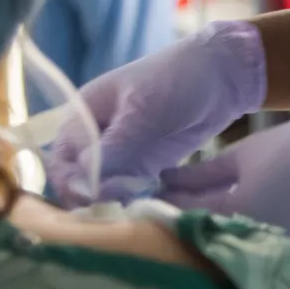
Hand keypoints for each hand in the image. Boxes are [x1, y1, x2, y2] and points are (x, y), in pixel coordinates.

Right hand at [48, 20, 266, 205]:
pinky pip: (131, 190)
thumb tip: (83, 185)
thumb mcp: (145, 111)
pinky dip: (136, 201)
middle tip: (116, 214)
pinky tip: (148, 210)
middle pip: (81, 180)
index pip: (64, 160)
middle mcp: (96, 136)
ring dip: (115, 204)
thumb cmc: (179, 78)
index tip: (92, 203)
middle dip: (94, 199)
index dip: (73, 184)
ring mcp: (121, 152)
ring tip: (134, 214)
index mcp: (83, 114)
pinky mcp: (145, 165)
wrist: (225, 74)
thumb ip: (115, 148)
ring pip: (106, 189)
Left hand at [157, 93, 289, 235]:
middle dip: (188, 219)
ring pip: (235, 244)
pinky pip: (263, 245)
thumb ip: (201, 174)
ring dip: (219, 229)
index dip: (162, 204)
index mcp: (237, 212)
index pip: (183, 216)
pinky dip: (250, 233)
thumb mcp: (247, 154)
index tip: (149, 193)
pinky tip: (246, 215)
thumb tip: (163, 181)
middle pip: (207, 236)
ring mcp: (279, 249)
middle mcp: (255, 239)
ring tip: (207, 207)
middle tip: (175, 200)